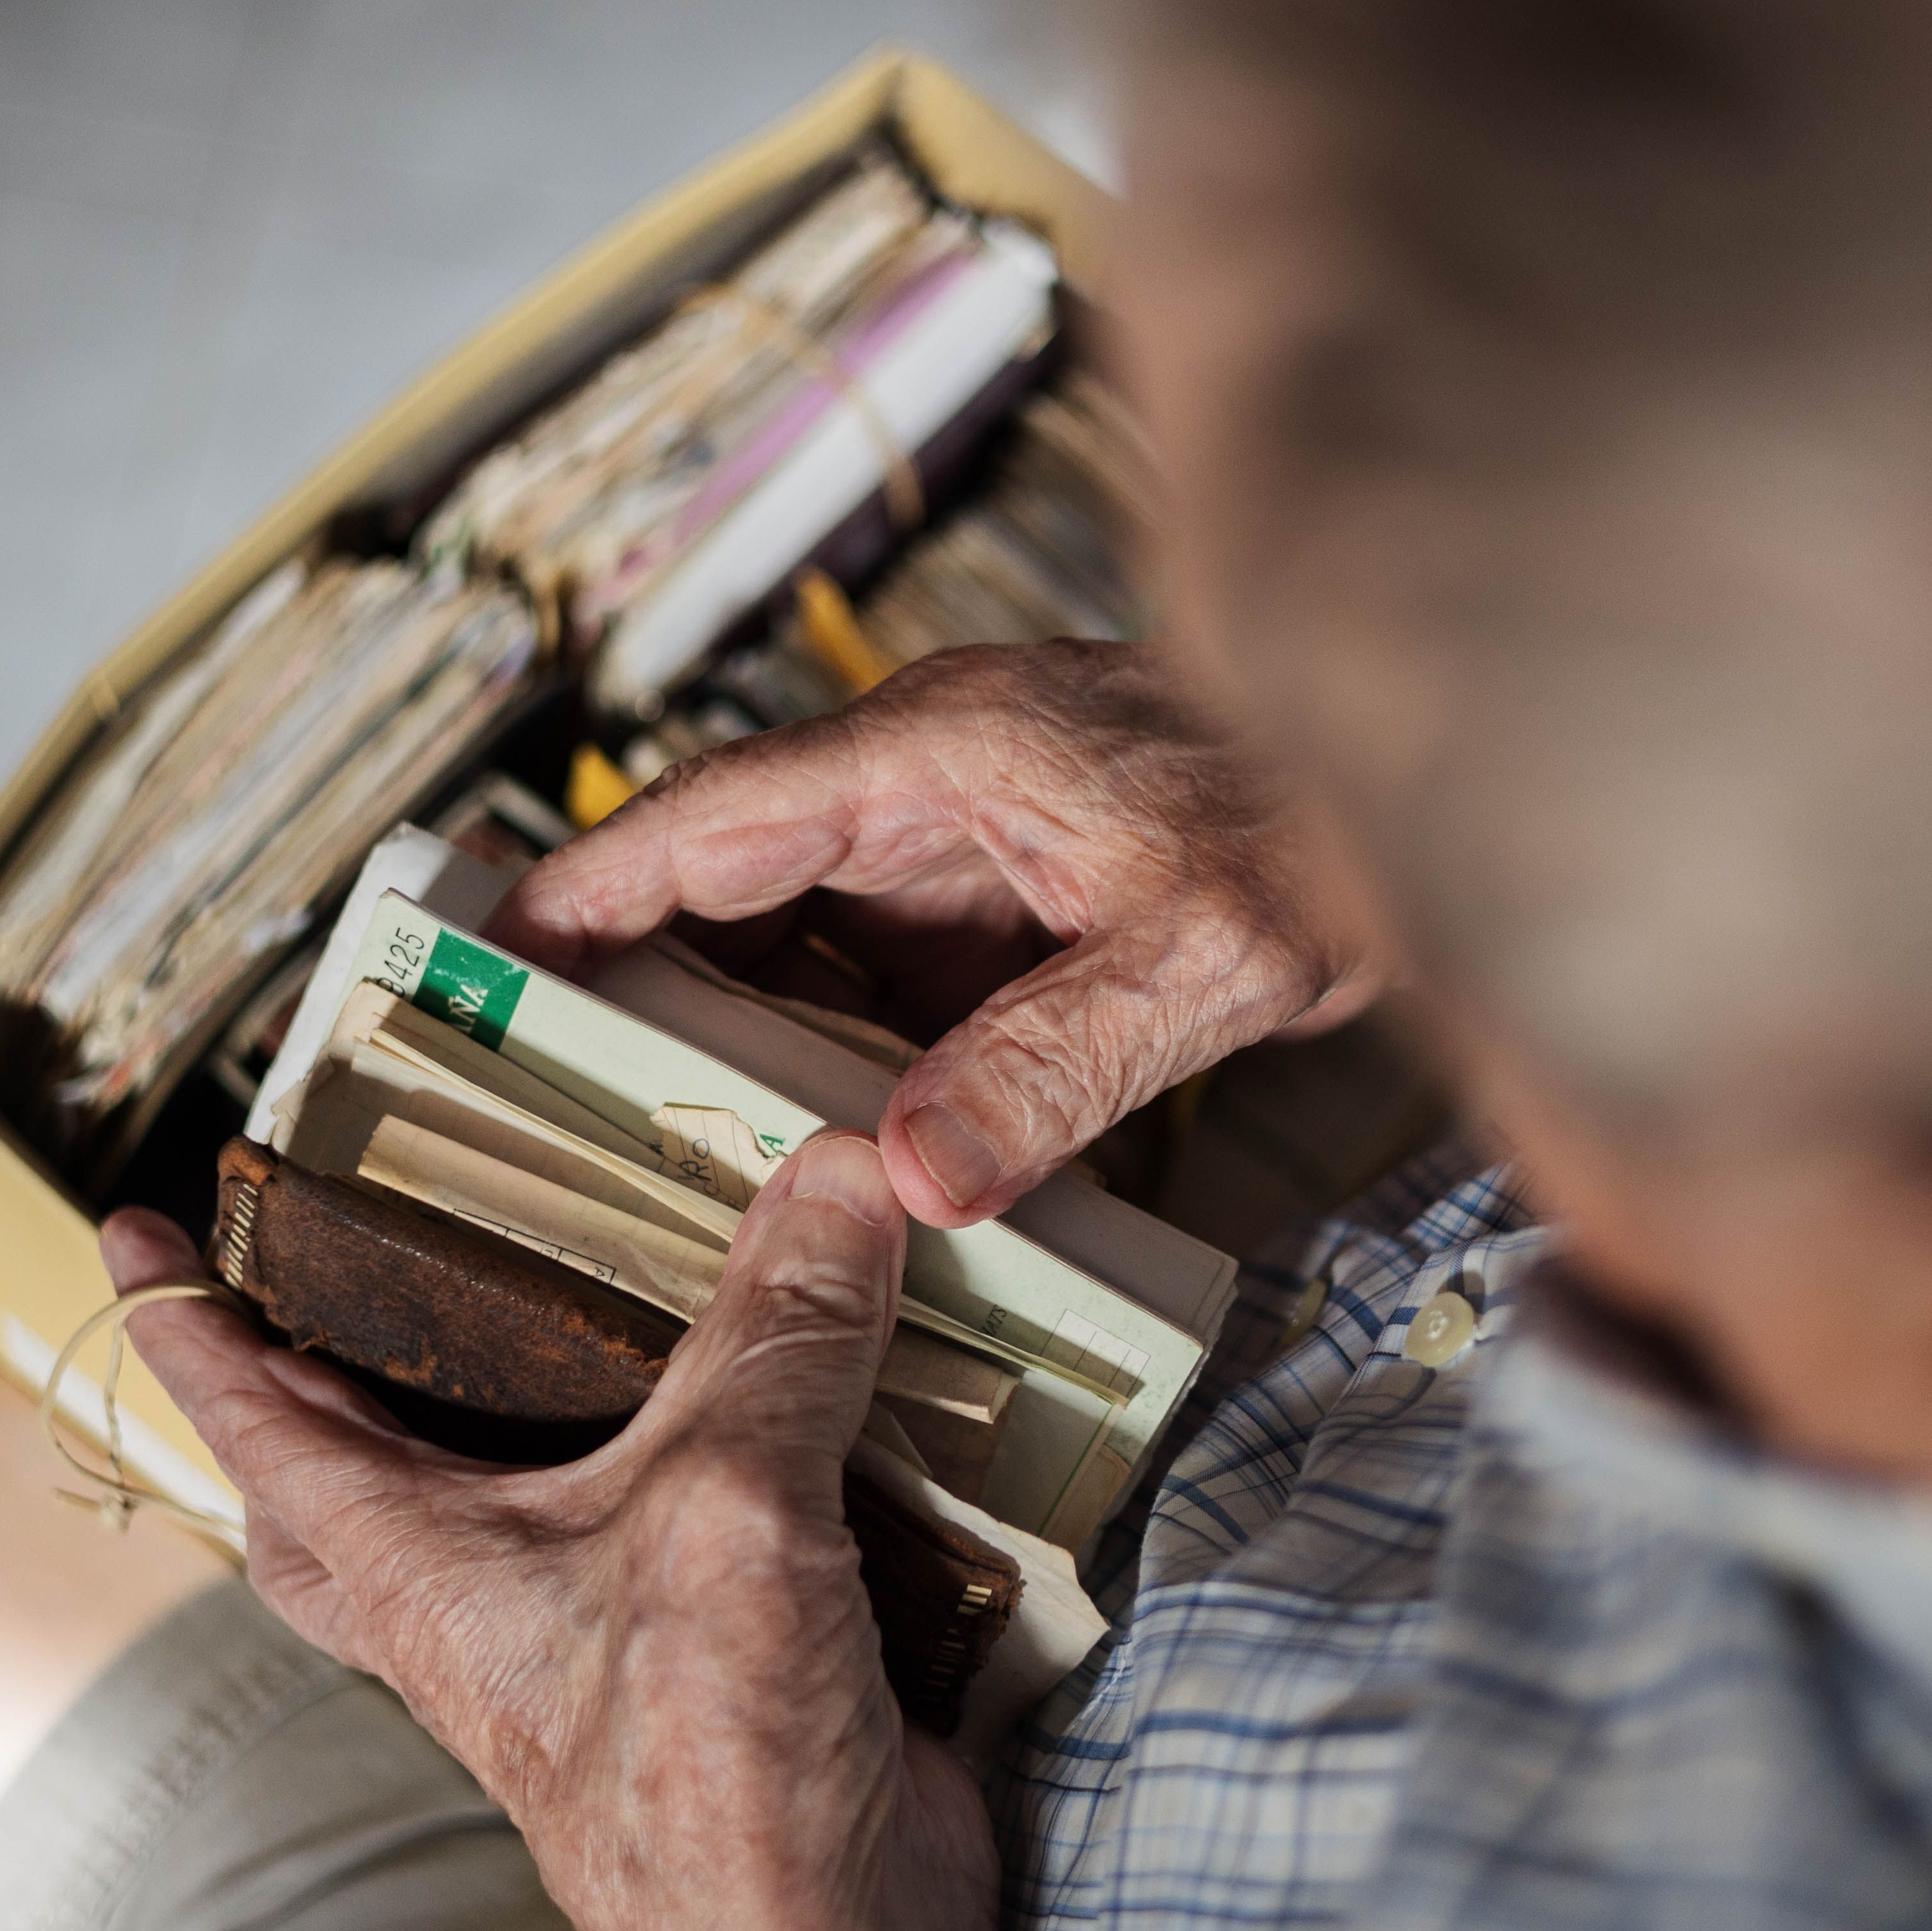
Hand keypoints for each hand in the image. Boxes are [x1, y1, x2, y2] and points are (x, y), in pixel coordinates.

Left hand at [106, 1133, 1048, 1930]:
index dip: (188, 1322)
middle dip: (312, 1393)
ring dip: (497, 1413)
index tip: (134, 1237)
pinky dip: (679, 1451)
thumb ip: (777, 1333)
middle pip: (340, 1490)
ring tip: (540, 1305)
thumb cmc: (711, 1776)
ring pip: (492, 1509)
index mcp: (421, 1569)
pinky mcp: (700, 1655)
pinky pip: (653, 1527)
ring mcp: (583, 1640)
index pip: (259, 1423)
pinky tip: (742, 1402)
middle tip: (319, 1290)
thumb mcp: (731, 1507)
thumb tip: (837, 1173)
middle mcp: (480, 1605)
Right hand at [485, 639, 1383, 1227]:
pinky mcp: (1016, 891)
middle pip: (739, 875)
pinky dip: (845, 1046)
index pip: (717, 813)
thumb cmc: (1327, 831)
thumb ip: (1055, 1067)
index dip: (593, 883)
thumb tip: (909, 1181)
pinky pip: (892, 968)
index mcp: (946, 749)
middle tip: (538, 1094)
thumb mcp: (1202, 962)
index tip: (486, 948)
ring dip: (746, 1030)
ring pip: (809, 930)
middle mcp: (937, 775)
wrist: (1445, 772)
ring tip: (649, 1148)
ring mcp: (975, 834)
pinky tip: (822, 1146)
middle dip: (644, 978)